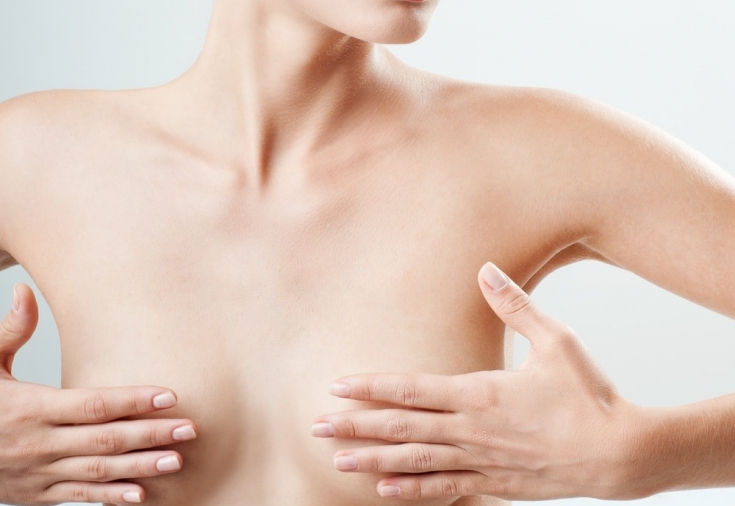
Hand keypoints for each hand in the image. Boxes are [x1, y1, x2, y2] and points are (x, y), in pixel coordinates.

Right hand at [0, 284, 197, 504]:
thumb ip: (11, 331)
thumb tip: (24, 291)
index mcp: (32, 408)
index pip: (93, 404)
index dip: (133, 400)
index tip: (169, 395)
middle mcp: (40, 442)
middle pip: (105, 439)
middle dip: (151, 434)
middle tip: (190, 428)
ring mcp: (40, 472)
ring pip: (98, 471)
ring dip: (140, 467)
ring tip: (176, 460)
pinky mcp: (37, 494)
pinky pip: (79, 496)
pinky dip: (110, 498)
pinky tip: (141, 495)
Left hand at [312, 263, 641, 500]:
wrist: (623, 454)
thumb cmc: (590, 396)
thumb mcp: (556, 341)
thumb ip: (515, 306)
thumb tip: (486, 269)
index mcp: (481, 393)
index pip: (412, 389)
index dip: (372, 387)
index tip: (339, 386)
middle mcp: (472, 430)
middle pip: (402, 428)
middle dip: (356, 425)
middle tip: (318, 427)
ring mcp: (481, 461)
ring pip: (415, 461)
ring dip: (373, 459)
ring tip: (338, 460)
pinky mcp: (495, 485)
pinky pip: (445, 490)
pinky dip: (412, 490)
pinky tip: (385, 490)